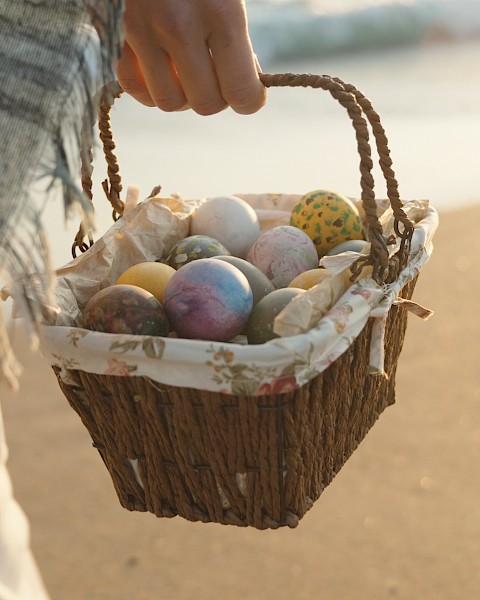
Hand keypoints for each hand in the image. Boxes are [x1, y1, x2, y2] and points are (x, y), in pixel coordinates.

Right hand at [116, 0, 265, 114]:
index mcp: (222, 13)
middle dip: (216, 96)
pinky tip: (159, 68)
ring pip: (169, 102)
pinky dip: (148, 87)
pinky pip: (132, 87)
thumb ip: (237, 37)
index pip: (242, 94)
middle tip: (217, 73)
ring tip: (187, 70)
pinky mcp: (116, 31)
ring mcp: (143, 30)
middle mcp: (181, 27)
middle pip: (206, 105)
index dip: (250, 100)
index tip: (249, 90)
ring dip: (182, 94)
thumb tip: (245, 84)